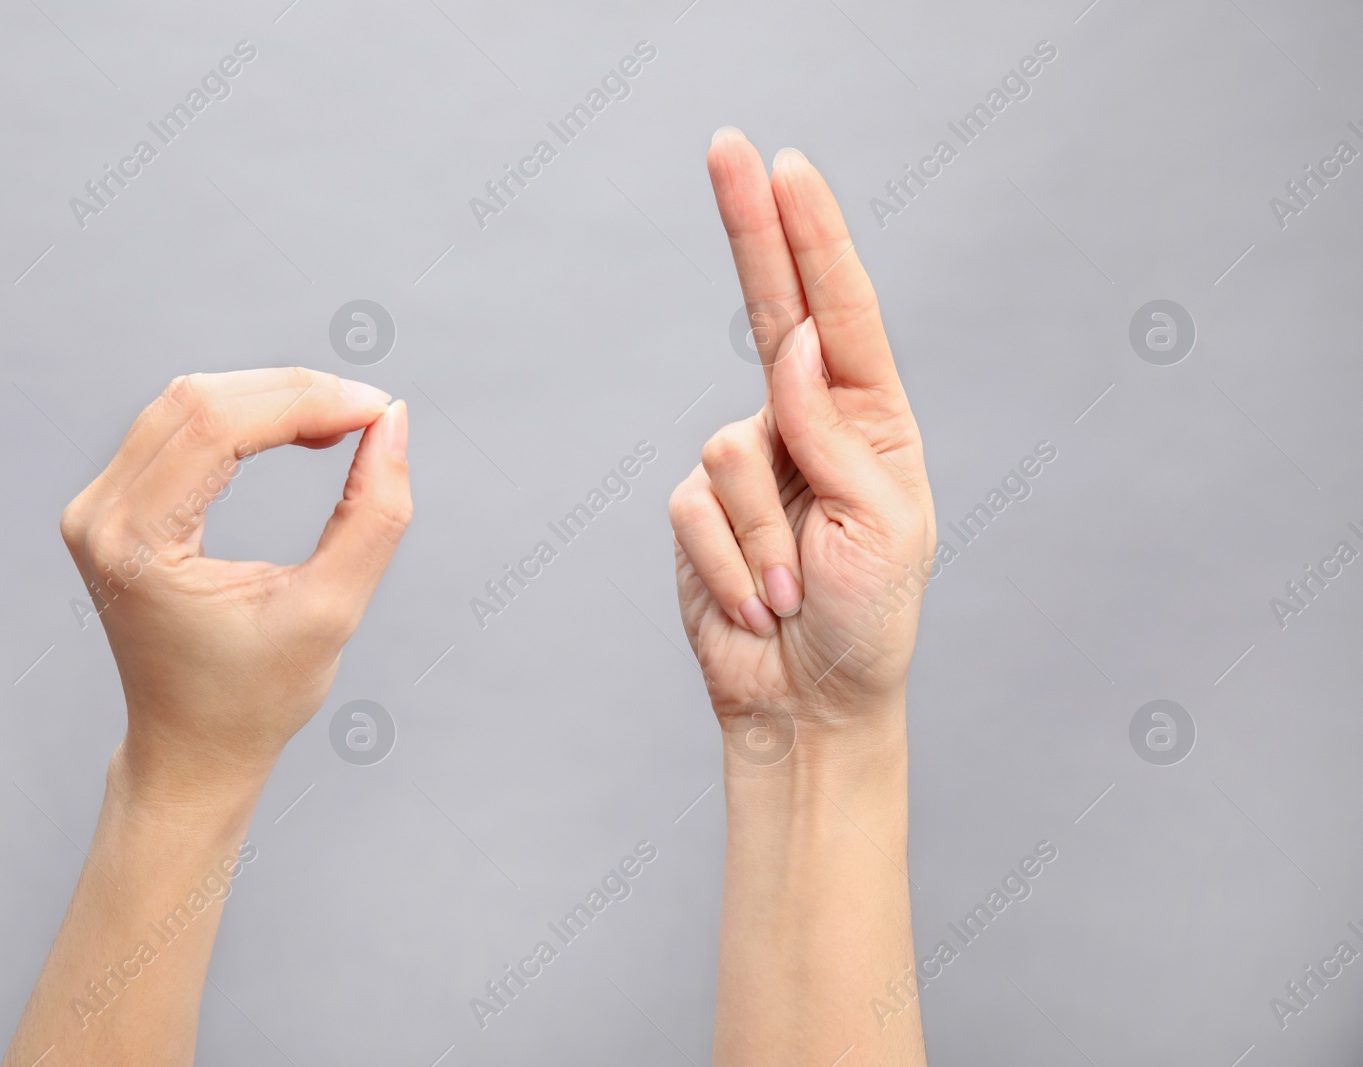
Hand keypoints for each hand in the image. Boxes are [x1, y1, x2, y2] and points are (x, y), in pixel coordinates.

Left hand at [58, 368, 410, 801]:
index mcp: (136, 546)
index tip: (378, 411)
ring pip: (188, 401)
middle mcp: (98, 516)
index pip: (217, 426)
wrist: (191, 750)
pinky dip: (244, 416)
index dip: (305, 401)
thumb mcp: (330, 612)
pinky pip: (177, 426)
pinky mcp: (111, 506)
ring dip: (271, 397)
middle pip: (199, 399)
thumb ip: (374, 516)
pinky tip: (298, 433)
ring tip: (343, 426)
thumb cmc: (257, 697)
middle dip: (294, 392)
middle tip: (371, 416)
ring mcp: (95, 508)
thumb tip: (393, 423)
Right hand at [670, 130, 933, 744]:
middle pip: (769, 310)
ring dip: (762, 536)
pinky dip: (730, 562)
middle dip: (750, 229)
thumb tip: (797, 341)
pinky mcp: (698, 511)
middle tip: (727, 149)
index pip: (837, 312)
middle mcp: (806, 425)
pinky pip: (693, 506)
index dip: (812, 240)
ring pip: (726, 452)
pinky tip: (759, 604)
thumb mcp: (883, 523)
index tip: (786, 170)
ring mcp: (748, 465)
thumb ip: (835, 429)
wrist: (807, 703)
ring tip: (793, 593)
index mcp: (871, 420)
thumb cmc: (871, 619)